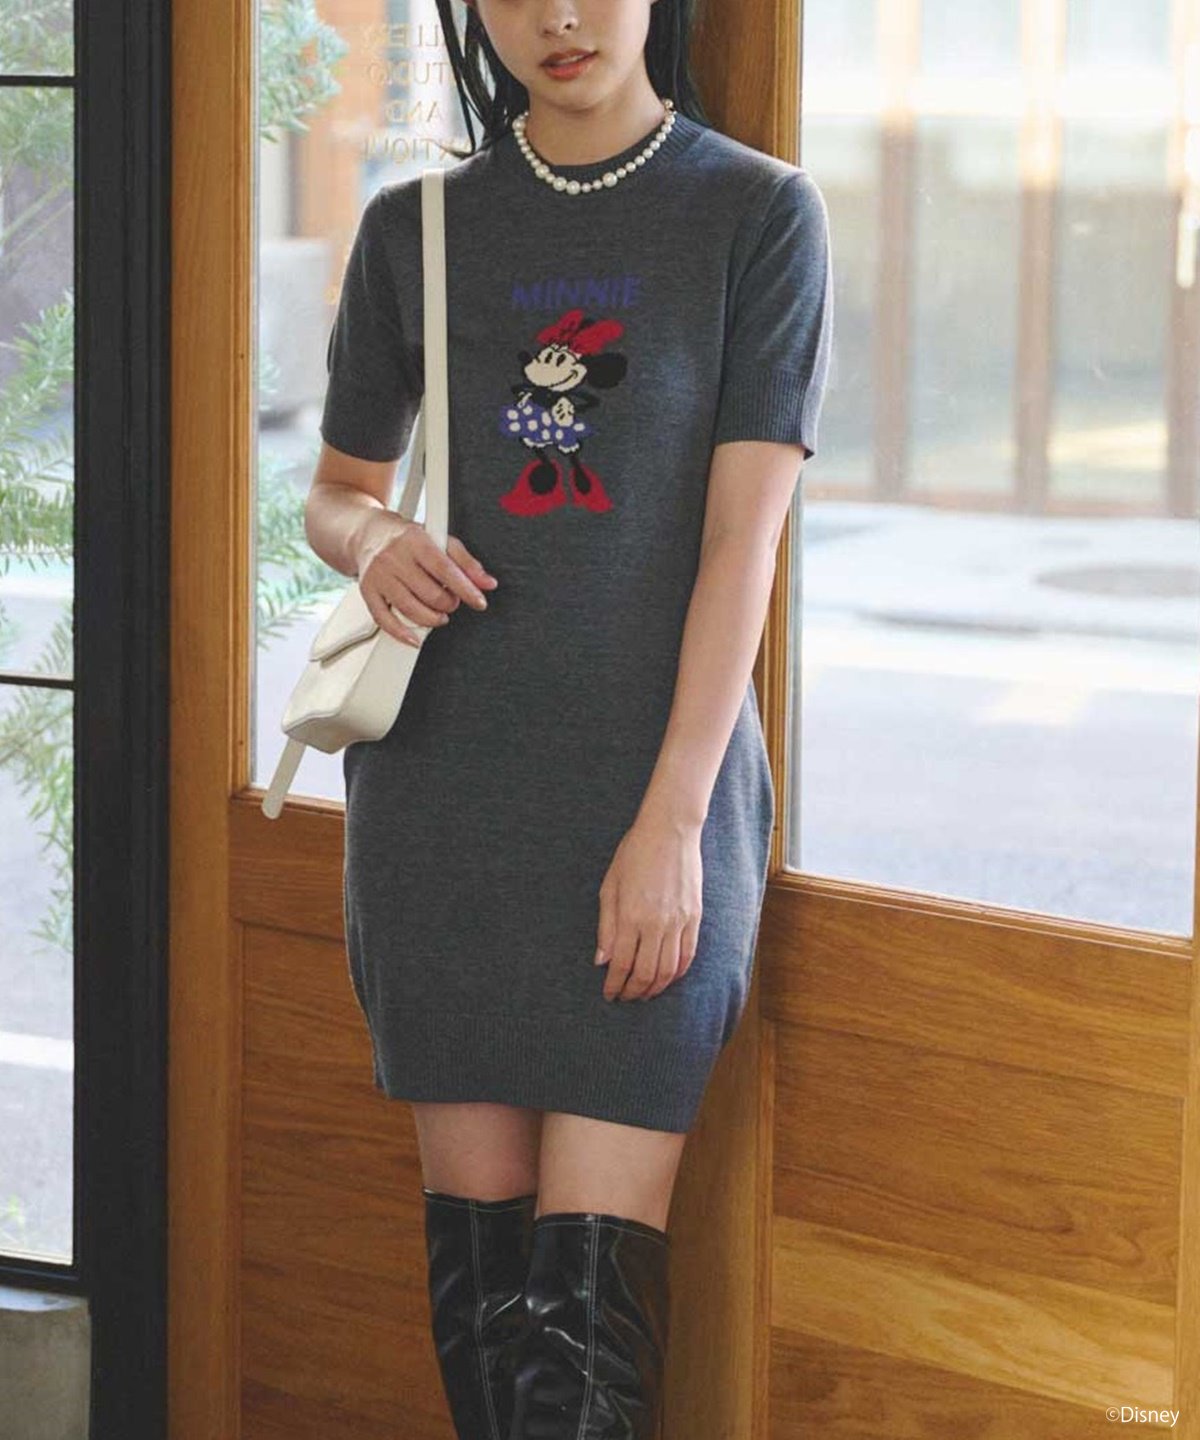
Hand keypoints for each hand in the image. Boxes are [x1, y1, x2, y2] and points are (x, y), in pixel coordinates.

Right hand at [355, 511, 497, 646]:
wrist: (368, 534)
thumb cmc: (408, 539)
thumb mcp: (440, 540)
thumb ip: (466, 562)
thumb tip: (487, 583)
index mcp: (415, 541)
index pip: (445, 570)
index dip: (466, 589)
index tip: (479, 602)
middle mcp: (395, 558)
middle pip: (429, 593)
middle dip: (448, 603)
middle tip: (451, 601)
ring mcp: (379, 575)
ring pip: (410, 609)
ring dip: (432, 619)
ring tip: (439, 614)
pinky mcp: (368, 591)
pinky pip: (384, 619)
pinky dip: (402, 633)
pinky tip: (414, 637)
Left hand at [594, 815, 702, 1000]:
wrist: (670, 831)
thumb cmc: (634, 854)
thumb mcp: (610, 886)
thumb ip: (606, 926)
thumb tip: (602, 961)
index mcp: (631, 916)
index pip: (621, 964)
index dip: (614, 985)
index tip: (609, 994)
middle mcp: (656, 923)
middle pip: (646, 973)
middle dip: (634, 991)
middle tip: (625, 997)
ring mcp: (679, 921)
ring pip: (669, 970)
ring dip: (656, 987)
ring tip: (645, 992)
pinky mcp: (695, 917)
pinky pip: (688, 955)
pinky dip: (678, 973)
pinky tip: (668, 977)